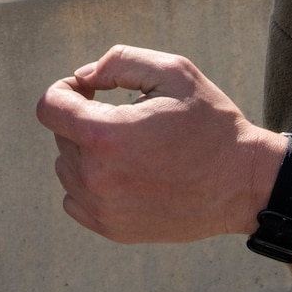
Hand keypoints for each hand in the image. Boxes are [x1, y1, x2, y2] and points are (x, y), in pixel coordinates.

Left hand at [34, 45, 285, 244]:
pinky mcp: (112, 229)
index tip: (90, 90)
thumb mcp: (173, 72)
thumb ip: (118, 62)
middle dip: (84, 119)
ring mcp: (102, 208)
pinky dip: (91, 183)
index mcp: (105, 135)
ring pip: (67, 168)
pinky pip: (76, 199)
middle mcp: (95, 177)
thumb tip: (82, 78)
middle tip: (125, 116)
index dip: (65, 90)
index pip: (49, 108)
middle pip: (61, 136)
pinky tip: (126, 173)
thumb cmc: (210, 124)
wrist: (242, 184)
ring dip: (87, 152)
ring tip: (131, 146)